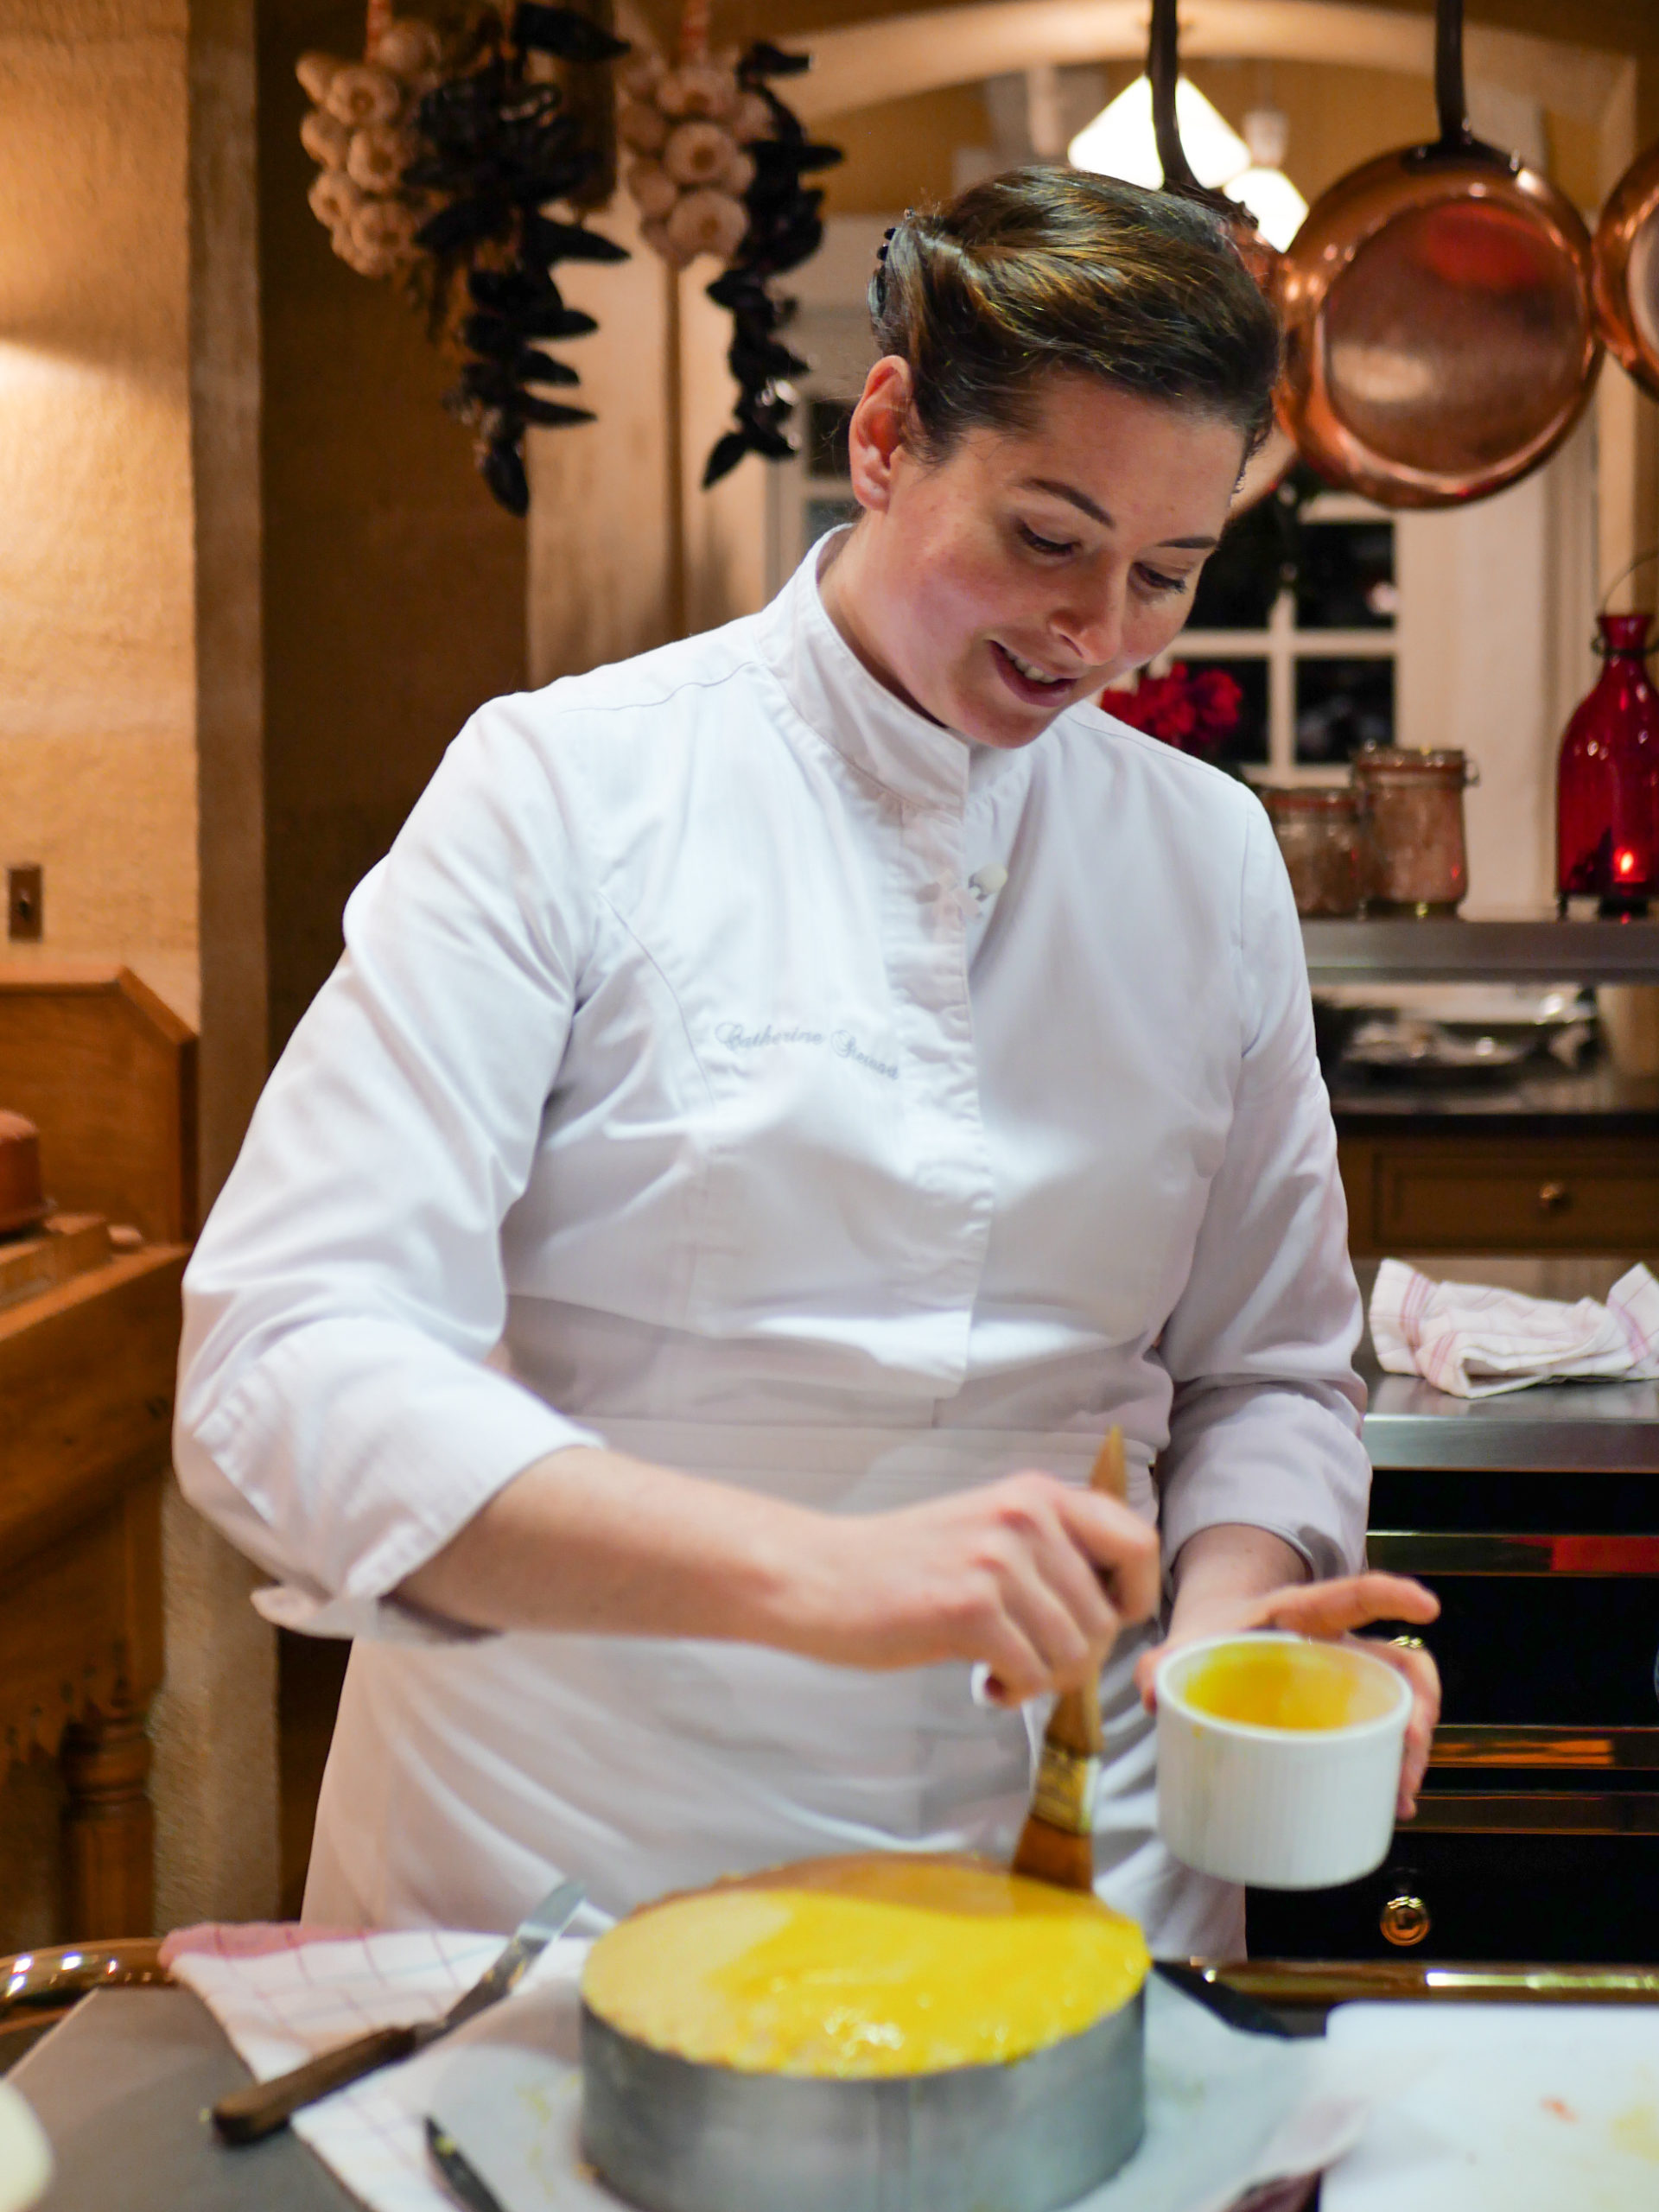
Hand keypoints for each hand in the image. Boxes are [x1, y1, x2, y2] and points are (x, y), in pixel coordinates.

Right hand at [776, 1471, 1160, 1704]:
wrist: (817, 1575)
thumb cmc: (900, 1564)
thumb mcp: (987, 1529)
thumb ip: (1048, 1549)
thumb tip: (1114, 1605)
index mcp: (1036, 1494)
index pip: (1137, 1542)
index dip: (1134, 1597)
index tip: (1100, 1623)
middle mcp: (1025, 1517)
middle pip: (1108, 1616)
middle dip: (1076, 1656)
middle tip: (1028, 1660)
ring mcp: (997, 1560)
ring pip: (1076, 1651)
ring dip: (1043, 1678)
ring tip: (1000, 1668)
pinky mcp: (969, 1607)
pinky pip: (1034, 1673)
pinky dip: (1015, 1691)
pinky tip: (981, 1680)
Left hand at [1133, 1570, 1441, 1819]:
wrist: (1218, 1638)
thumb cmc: (1212, 1636)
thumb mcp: (1188, 1640)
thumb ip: (1161, 1661)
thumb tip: (1148, 1693)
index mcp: (1300, 1613)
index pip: (1353, 1595)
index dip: (1392, 1596)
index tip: (1428, 1606)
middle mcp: (1338, 1644)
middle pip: (1399, 1663)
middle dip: (1418, 1703)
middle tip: (1410, 1744)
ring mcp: (1348, 1679)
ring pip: (1402, 1703)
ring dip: (1411, 1747)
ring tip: (1400, 1793)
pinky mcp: (1346, 1713)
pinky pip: (1383, 1735)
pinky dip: (1392, 1767)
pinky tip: (1391, 1802)